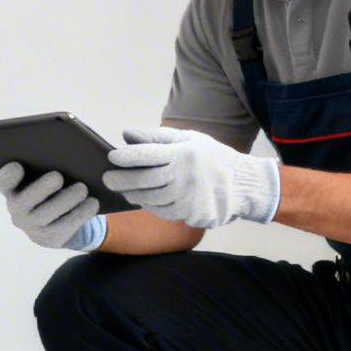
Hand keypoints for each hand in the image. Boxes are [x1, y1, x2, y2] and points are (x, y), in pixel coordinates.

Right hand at [0, 162, 106, 249]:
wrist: (51, 220)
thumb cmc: (48, 188)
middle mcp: (17, 209)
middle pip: (24, 201)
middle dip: (40, 189)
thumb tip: (64, 150)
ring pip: (46, 215)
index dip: (8, 175)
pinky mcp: (49, 237)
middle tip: (57, 177)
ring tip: (82, 188)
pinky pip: (64, 227)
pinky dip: (80, 214)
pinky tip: (92, 203)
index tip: (18, 165)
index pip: (3, 182)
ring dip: (65, 201)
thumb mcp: (42, 175)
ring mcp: (32, 226)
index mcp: (12, 189)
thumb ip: (44, 164)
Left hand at [102, 127, 279, 229]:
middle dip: (121, 180)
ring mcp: (188, 198)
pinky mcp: (191, 215)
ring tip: (123, 190)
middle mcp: (184, 177)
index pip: (147, 155)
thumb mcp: (189, 139)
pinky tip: (143, 200)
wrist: (244, 185)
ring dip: (133, 195)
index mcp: (183, 154)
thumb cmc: (212, 158)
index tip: (110, 157)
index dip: (126, 157)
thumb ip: (157, 137)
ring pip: (150, 199)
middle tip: (107, 179)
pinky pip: (163, 212)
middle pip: (144, 181)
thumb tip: (127, 135)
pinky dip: (150, 206)